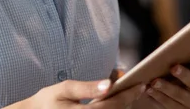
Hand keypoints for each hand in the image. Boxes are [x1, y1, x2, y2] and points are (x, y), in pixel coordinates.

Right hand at [5, 79, 145, 108]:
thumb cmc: (48, 101)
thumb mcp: (66, 89)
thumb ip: (88, 87)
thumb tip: (110, 83)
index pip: (113, 104)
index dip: (129, 94)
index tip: (141, 83)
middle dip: (129, 99)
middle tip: (139, 87)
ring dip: (122, 106)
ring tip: (129, 93)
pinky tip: (115, 102)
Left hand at [138, 53, 189, 108]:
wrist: (167, 82)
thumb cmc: (173, 65)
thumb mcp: (177, 59)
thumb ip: (176, 54)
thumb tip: (168, 51)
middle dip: (185, 75)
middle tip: (173, 68)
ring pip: (182, 97)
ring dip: (167, 88)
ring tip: (154, 82)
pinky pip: (171, 106)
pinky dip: (159, 97)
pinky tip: (149, 90)